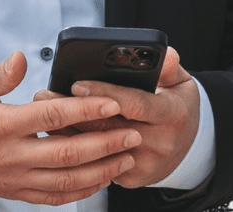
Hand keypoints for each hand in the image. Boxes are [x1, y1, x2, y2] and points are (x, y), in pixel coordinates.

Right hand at [0, 50, 142, 204]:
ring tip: (124, 160)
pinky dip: (75, 193)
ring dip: (98, 173)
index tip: (111, 103)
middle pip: (67, 155)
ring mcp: (9, 178)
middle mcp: (8, 156)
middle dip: (105, 146)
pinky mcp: (8, 190)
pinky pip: (48, 198)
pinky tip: (94, 183)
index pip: (52, 117)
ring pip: (63, 183)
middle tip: (133, 134)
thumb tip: (22, 58)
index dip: (85, 111)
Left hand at [33, 47, 198, 188]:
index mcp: (172, 114)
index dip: (104, 94)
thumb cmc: (177, 106)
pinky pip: (99, 163)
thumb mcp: (181, 82)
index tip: (76, 84)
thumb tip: (164, 54)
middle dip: (73, 110)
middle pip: (109, 127)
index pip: (134, 103)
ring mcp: (146, 164)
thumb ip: (169, 67)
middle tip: (44, 95)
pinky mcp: (132, 178)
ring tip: (43, 111)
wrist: (189, 147)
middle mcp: (161, 142)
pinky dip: (77, 148)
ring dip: (68, 129)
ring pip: (99, 147)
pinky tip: (57, 133)